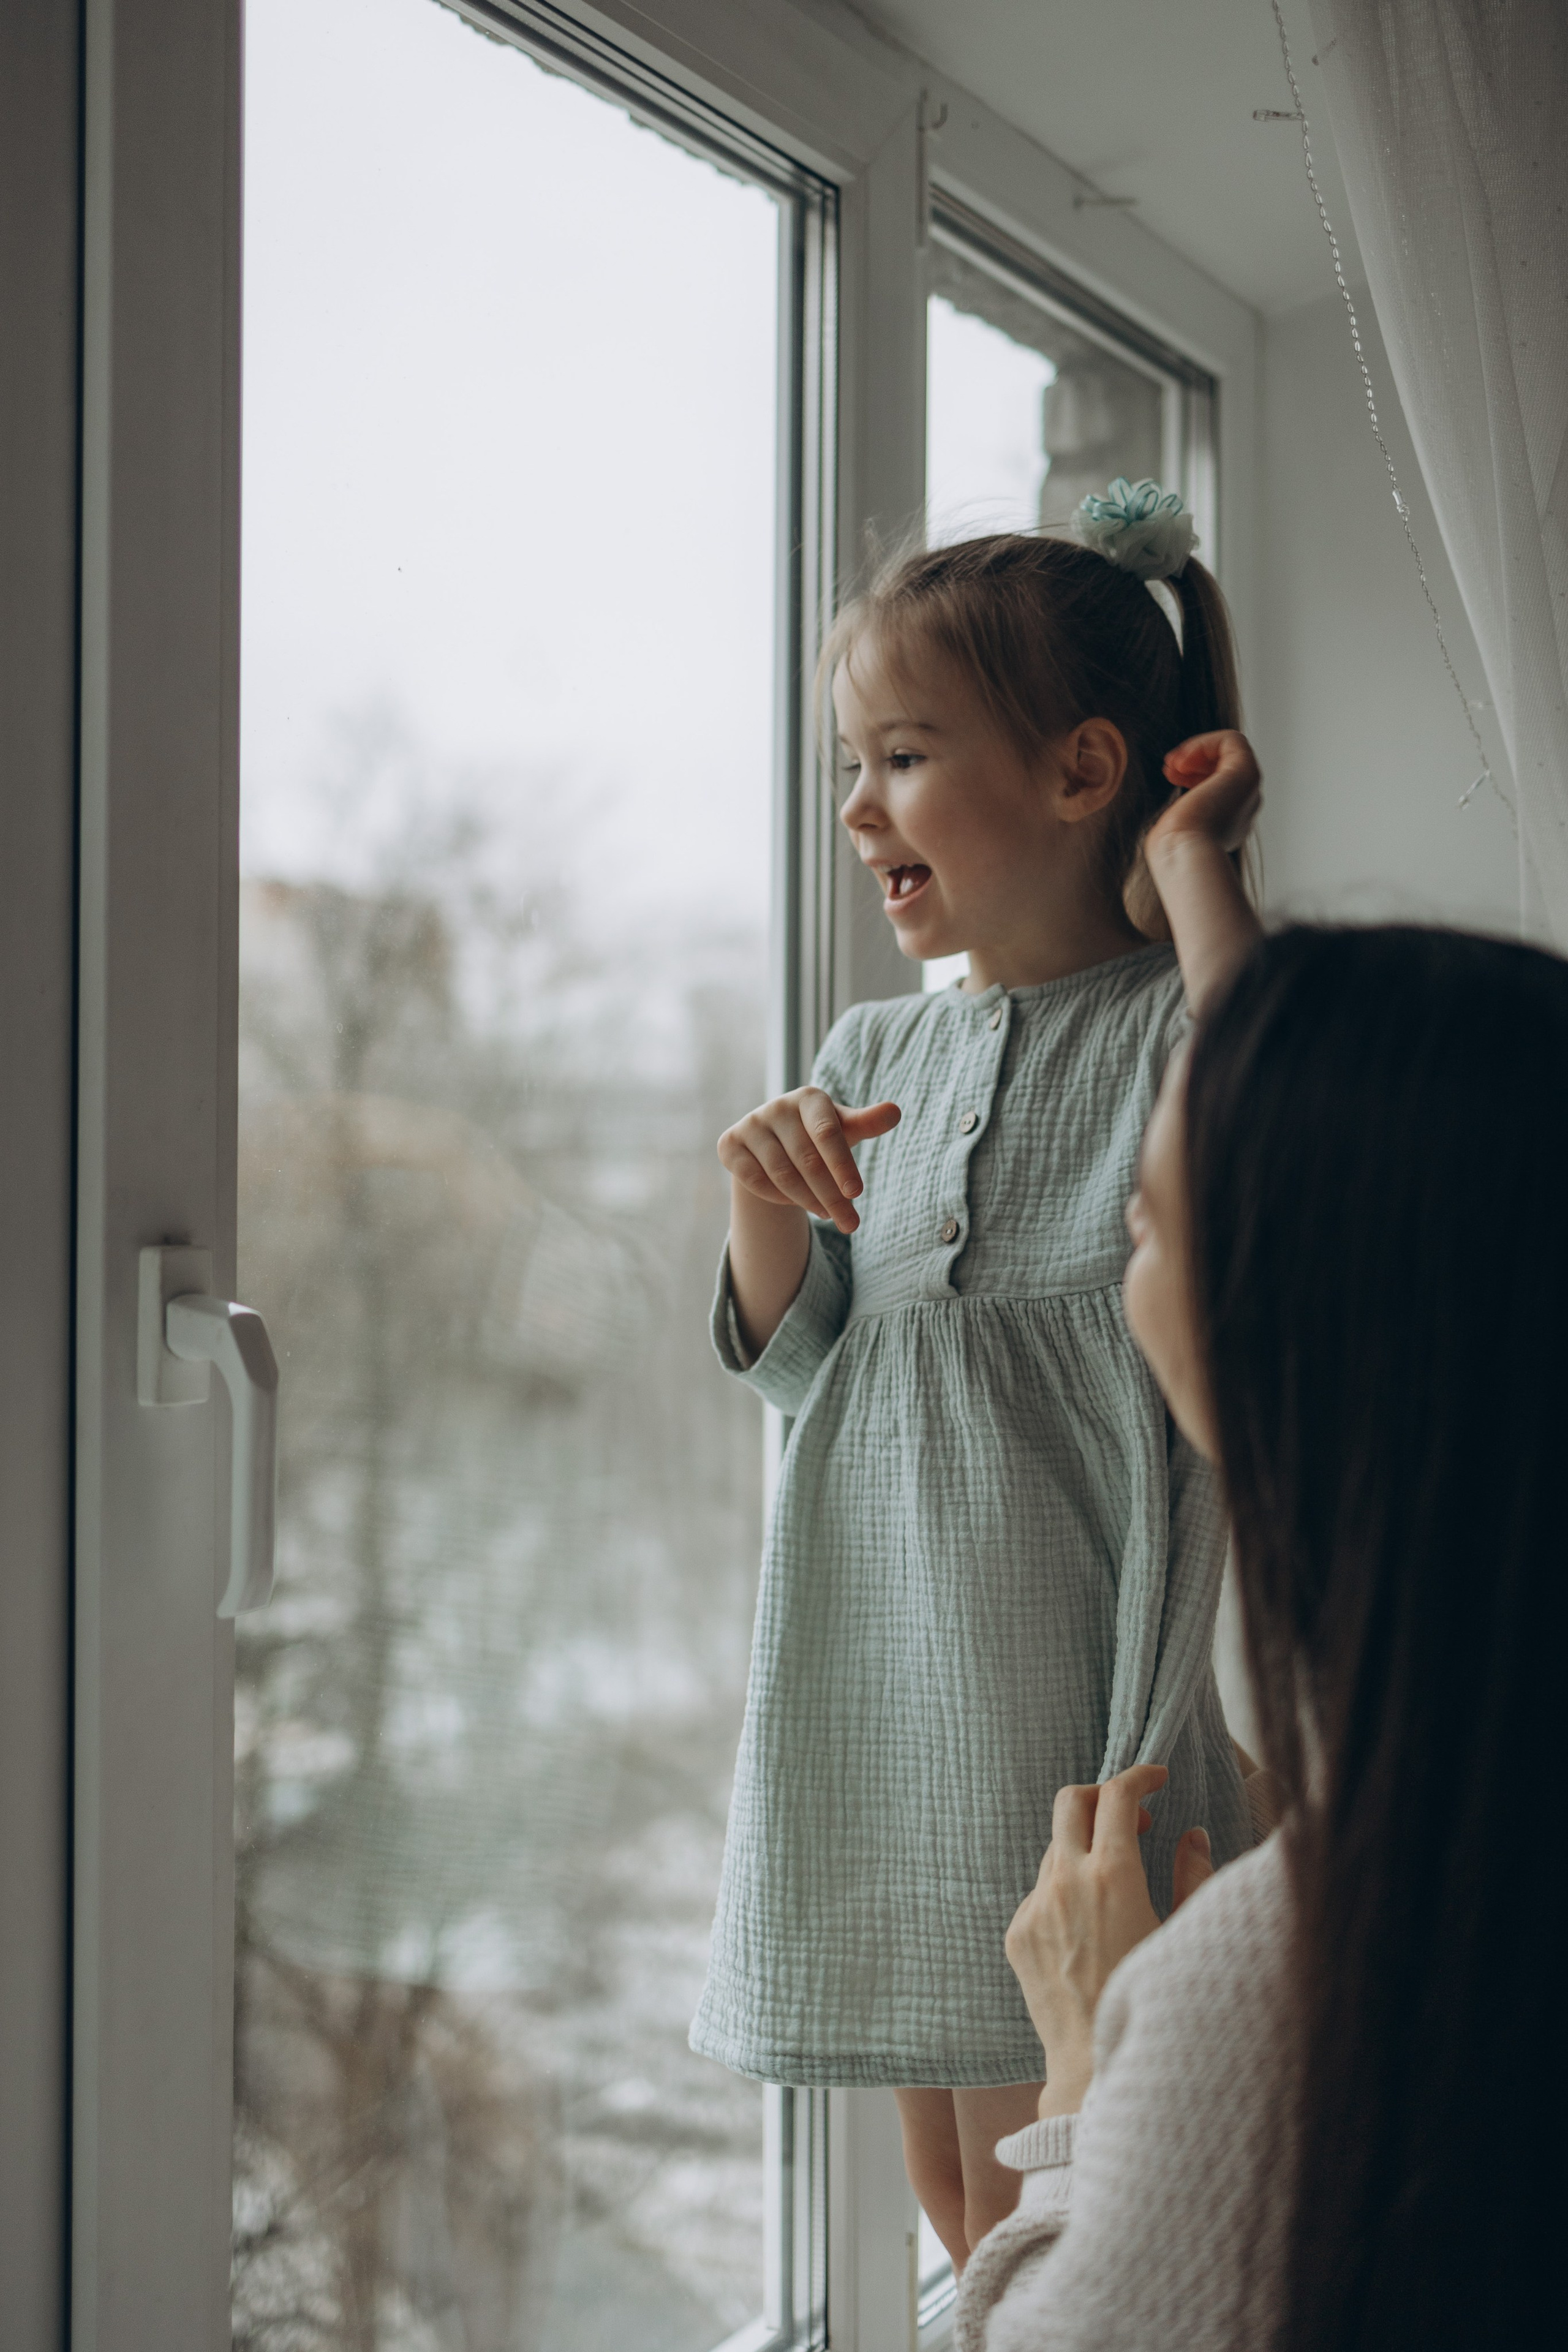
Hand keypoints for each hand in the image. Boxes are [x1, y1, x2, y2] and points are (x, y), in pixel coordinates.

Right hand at [718, 1088, 900, 1235]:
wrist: (775, 1143)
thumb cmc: (820, 1136)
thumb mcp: (845, 1130)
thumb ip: (868, 1122)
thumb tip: (895, 1111)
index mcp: (809, 1098)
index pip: (826, 1133)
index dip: (842, 1164)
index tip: (857, 1194)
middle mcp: (776, 1107)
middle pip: (807, 1160)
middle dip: (832, 1196)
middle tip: (850, 1223)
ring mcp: (750, 1124)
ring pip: (782, 1174)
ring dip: (808, 1200)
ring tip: (828, 1214)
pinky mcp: (729, 1144)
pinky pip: (755, 1181)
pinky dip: (778, 1197)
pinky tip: (796, 1203)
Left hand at [1005, 1766, 1212, 2115]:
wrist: (1095, 2068)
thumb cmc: (1152, 2002)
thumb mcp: (1184, 1934)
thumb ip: (1193, 1876)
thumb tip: (1192, 1834)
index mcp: (1113, 1877)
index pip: (1117, 1795)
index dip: (1139, 1775)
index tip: (1157, 1779)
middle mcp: (1065, 1883)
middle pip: (1070, 1801)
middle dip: (1101, 1796)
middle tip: (1131, 1815)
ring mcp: (1035, 1907)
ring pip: (1054, 1850)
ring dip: (1085, 1850)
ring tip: (1117, 1885)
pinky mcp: (1017, 1934)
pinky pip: (1039, 1894)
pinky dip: (1065, 1892)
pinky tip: (1091, 1930)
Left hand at [1148, 729, 1261, 856]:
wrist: (1184, 855)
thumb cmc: (1173, 849)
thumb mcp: (1176, 829)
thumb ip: (1184, 818)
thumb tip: (1182, 813)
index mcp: (1230, 821)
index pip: (1219, 783)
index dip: (1193, 771)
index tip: (1169, 773)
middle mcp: (1244, 806)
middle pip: (1224, 766)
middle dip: (1194, 759)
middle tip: (1169, 766)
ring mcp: (1249, 790)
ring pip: (1229, 752)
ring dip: (1196, 750)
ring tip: (1173, 763)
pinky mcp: (1247, 774)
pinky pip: (1231, 741)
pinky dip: (1204, 743)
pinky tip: (1184, 759)